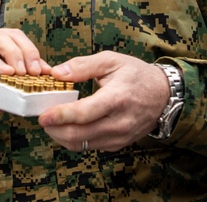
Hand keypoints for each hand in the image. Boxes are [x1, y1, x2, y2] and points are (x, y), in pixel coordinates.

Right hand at [0, 27, 49, 118]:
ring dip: (18, 54)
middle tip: (42, 74)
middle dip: (32, 53)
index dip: (37, 58)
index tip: (51, 76)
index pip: (18, 47)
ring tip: (28, 73)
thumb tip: (8, 111)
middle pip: (15, 37)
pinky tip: (8, 73)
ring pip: (1, 39)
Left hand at [38, 51, 170, 151]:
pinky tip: (70, 126)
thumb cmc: (136, 75)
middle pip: (79, 135)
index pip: (84, 113)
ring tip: (53, 122)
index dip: (60, 116)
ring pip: (82, 145)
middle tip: (43, 118)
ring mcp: (120, 137)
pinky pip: (90, 147)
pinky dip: (75, 139)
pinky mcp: (118, 144)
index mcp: (117, 98)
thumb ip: (82, 66)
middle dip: (55, 129)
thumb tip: (56, 73)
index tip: (43, 115)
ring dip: (62, 136)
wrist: (163, 94)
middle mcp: (119, 122)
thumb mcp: (111, 60)